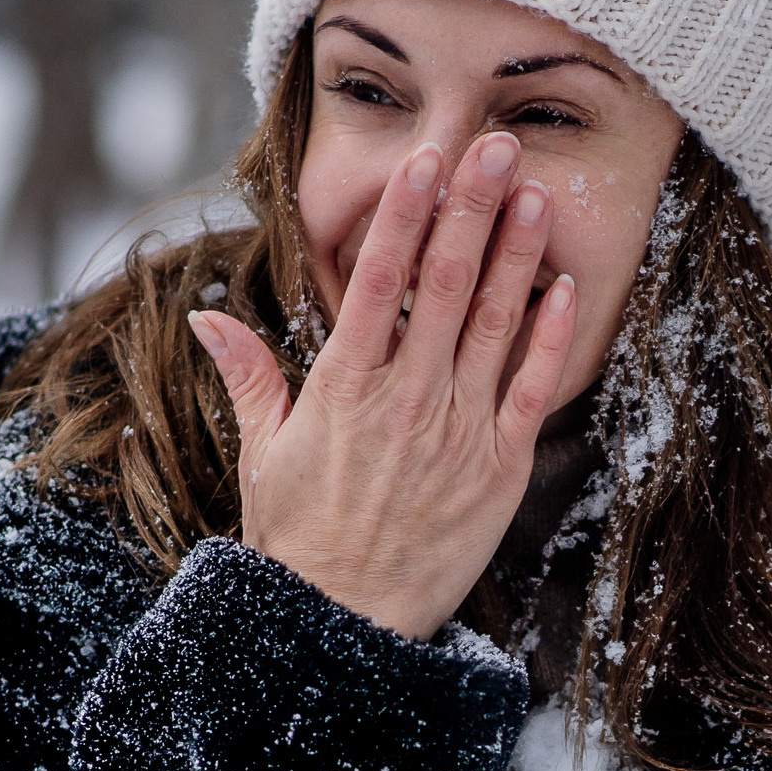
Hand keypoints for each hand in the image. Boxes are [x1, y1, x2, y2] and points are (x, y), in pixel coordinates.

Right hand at [189, 132, 576, 638]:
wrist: (344, 625)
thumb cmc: (299, 539)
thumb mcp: (261, 452)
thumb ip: (247, 376)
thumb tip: (205, 317)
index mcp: (344, 386)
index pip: (378, 280)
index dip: (405, 215)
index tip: (425, 160)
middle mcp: (406, 399)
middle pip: (447, 284)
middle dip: (473, 208)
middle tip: (498, 146)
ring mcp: (457, 433)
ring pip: (495, 325)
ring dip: (518, 254)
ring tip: (537, 193)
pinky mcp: (499, 470)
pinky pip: (531, 390)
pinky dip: (551, 337)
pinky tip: (566, 286)